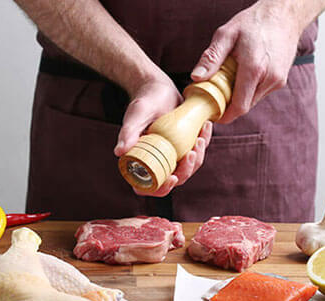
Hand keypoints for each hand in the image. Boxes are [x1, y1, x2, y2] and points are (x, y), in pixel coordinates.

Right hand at [114, 77, 213, 196]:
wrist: (158, 88)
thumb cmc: (144, 100)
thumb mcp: (136, 115)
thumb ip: (128, 133)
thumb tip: (119, 152)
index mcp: (140, 161)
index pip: (148, 187)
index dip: (162, 188)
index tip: (173, 178)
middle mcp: (156, 162)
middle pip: (174, 180)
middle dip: (187, 169)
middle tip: (193, 151)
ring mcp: (171, 156)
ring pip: (188, 168)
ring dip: (198, 157)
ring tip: (200, 137)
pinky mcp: (184, 147)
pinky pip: (196, 153)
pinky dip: (203, 144)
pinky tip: (205, 128)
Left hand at [191, 0, 300, 123]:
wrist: (284, 14)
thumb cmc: (254, 21)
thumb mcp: (226, 34)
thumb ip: (211, 58)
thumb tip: (196, 78)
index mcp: (254, 68)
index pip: (239, 107)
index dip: (225, 115)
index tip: (214, 114)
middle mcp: (269, 78)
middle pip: (245, 106)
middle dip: (230, 105)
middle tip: (216, 95)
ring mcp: (277, 81)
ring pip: (253, 101)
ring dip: (240, 96)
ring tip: (231, 78)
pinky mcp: (281, 81)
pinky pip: (260, 93)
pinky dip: (249, 89)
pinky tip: (245, 74)